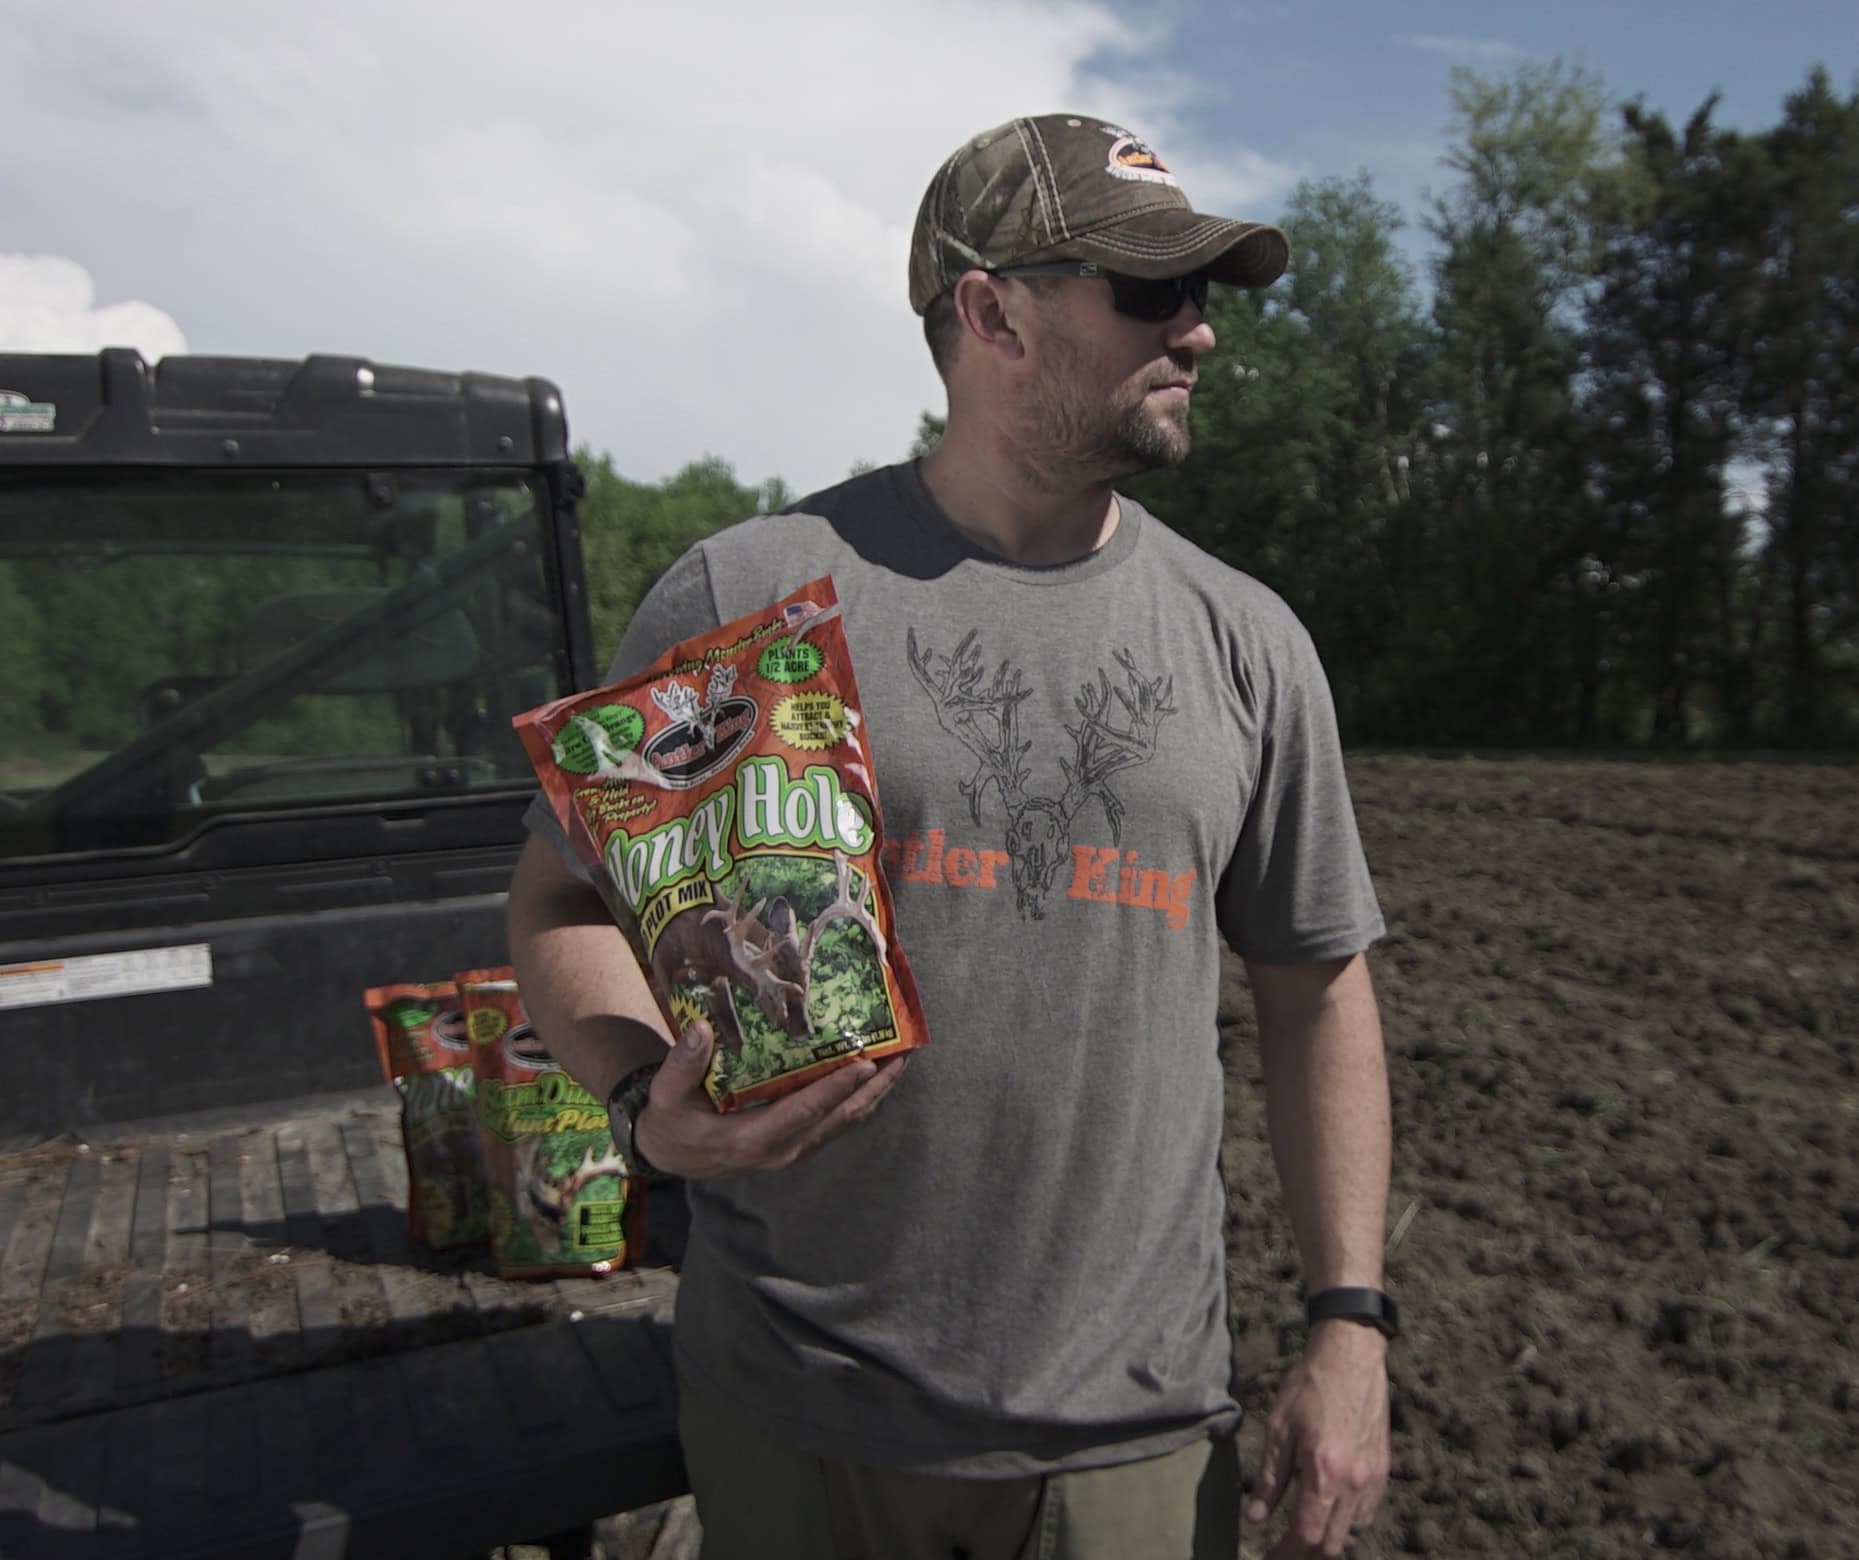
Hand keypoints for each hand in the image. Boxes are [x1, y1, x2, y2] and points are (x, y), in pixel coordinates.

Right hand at [633, 1016, 908, 1179]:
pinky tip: (873, 1079)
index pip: (805, 1110)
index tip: (867, 1063)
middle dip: (874, 1088)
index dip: (837, 1087)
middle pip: (839, 1118)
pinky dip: (858, 1101)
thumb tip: (701, 1028)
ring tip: (900, 1061)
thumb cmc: (670, 1120)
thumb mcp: (667, 1094)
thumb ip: (684, 1063)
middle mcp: (781, 1150)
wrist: (670, 1155)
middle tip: (903, 1055)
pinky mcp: (796, 1147)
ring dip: (874, 1095)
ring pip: (844, 1124)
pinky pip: (836, 1125)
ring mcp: (792, 1152)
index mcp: (753, 1137)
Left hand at [1244, 1320, 1389, 1556]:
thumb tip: (1256, 1519)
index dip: (1285, 1553)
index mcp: (1325, 1474)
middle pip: (1331, 1544)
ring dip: (1326, 1541)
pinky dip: (1348, 1524)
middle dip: (1305, 1555)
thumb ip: (1270, 1479)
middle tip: (1283, 1553)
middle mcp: (1354, 1484)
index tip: (1269, 1557)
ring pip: (1351, 1533)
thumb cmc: (1309, 1388)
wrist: (1351, 1359)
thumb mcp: (1279, 1430)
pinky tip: (1330, 1514)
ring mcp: (1373, 1480)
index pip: (1305, 1534)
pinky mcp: (1383, 1471)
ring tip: (1302, 1538)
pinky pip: (1367, 1514)